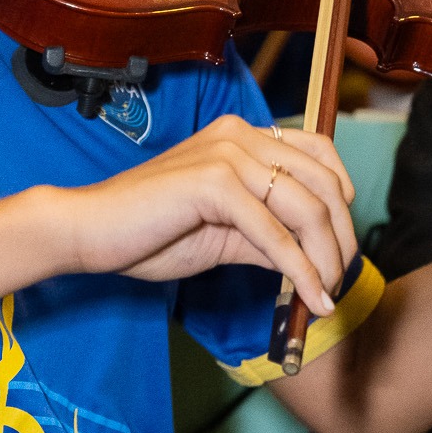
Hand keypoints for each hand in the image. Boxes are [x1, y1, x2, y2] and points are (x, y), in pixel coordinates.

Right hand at [56, 115, 356, 314]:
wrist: (89, 232)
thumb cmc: (148, 232)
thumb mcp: (224, 232)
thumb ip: (268, 236)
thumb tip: (315, 261)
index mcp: (241, 136)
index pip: (319, 154)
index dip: (342, 197)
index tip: (340, 244)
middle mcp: (239, 135)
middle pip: (323, 183)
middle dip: (341, 237)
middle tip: (338, 281)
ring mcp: (227, 155)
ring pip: (306, 208)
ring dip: (326, 259)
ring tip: (324, 295)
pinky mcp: (214, 183)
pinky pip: (275, 233)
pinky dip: (299, 271)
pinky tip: (308, 297)